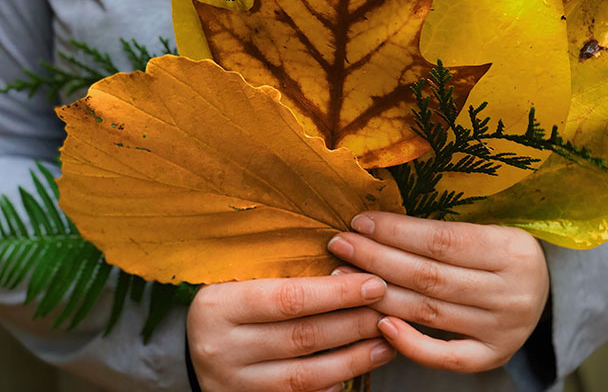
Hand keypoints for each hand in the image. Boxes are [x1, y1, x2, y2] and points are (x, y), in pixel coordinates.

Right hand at [187, 273, 395, 391]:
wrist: (186, 345)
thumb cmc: (226, 301)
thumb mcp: (239, 277)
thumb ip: (282, 271)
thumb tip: (347, 262)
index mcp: (221, 305)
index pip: (289, 298)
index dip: (337, 293)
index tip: (373, 284)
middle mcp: (223, 347)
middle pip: (303, 337)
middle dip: (353, 324)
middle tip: (387, 311)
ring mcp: (233, 382)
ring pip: (305, 375)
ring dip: (353, 359)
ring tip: (384, 343)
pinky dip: (330, 385)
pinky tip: (354, 370)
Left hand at [327, 212, 548, 372]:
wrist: (540, 289)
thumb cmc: (499, 252)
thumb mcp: (487, 229)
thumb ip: (442, 232)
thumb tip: (375, 223)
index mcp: (511, 249)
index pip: (441, 240)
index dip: (396, 231)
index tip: (360, 222)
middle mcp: (511, 292)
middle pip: (429, 276)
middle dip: (377, 258)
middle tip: (341, 245)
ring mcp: (504, 329)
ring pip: (429, 312)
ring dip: (380, 294)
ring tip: (345, 277)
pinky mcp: (494, 356)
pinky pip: (446, 356)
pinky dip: (410, 343)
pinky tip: (380, 324)